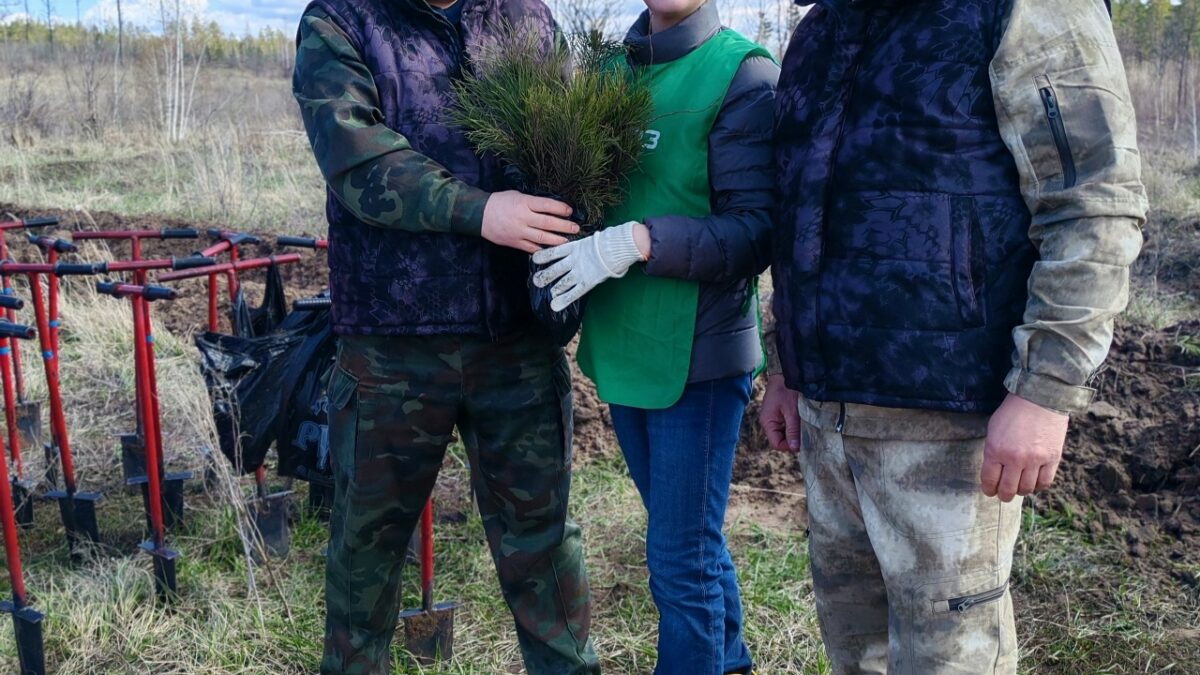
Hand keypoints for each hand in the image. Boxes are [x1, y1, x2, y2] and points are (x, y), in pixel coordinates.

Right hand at [482, 191, 579, 253]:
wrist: (479, 215)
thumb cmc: (500, 202)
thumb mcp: (517, 196)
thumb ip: (532, 202)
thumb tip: (551, 208)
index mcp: (524, 203)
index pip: (546, 205)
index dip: (560, 208)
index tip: (570, 211)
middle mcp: (522, 218)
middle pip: (547, 223)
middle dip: (564, 226)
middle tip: (575, 228)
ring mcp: (519, 232)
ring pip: (542, 238)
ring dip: (557, 240)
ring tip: (568, 241)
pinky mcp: (515, 242)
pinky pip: (532, 248)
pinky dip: (543, 249)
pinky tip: (552, 250)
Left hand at [531, 221, 645, 310]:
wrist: (619, 246)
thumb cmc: (608, 242)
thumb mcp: (590, 240)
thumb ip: (581, 246)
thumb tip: (576, 248)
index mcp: (574, 247)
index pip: (555, 252)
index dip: (544, 256)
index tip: (534, 259)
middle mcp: (575, 259)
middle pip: (556, 268)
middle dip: (545, 275)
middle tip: (536, 281)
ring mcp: (581, 271)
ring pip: (563, 281)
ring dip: (554, 288)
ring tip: (548, 292)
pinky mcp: (588, 280)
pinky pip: (574, 292)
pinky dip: (564, 299)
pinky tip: (555, 305)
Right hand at [759, 374, 801, 451]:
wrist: (785, 372)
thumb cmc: (787, 390)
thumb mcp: (792, 412)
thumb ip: (793, 430)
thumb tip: (795, 448)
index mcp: (768, 423)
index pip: (777, 444)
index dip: (790, 446)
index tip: (803, 442)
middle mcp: (769, 423)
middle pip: (781, 440)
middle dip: (794, 439)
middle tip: (806, 433)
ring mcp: (774, 418)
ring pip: (785, 433)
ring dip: (795, 432)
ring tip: (805, 425)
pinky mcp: (779, 414)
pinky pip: (787, 425)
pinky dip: (795, 425)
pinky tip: (802, 420)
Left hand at [980, 393, 1068, 501]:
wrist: (1040, 398)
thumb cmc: (1013, 412)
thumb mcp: (993, 430)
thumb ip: (993, 452)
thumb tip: (994, 472)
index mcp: (996, 450)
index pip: (990, 480)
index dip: (989, 489)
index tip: (990, 491)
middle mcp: (1015, 458)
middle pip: (1008, 489)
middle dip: (1003, 495)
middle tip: (1004, 495)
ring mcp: (1035, 460)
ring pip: (1027, 488)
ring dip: (1021, 491)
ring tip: (1019, 487)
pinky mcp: (1052, 459)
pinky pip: (1045, 482)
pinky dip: (1038, 486)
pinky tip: (1034, 482)